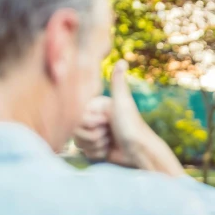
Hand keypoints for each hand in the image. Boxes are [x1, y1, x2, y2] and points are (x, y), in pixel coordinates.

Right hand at [74, 60, 184, 176]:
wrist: (139, 151)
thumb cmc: (131, 125)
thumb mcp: (122, 101)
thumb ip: (117, 82)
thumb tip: (122, 60)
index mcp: (97, 106)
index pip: (75, 115)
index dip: (88, 122)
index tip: (105, 121)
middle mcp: (95, 118)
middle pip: (75, 130)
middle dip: (92, 135)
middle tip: (109, 133)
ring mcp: (94, 133)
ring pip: (78, 142)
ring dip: (95, 145)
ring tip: (110, 142)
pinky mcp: (96, 148)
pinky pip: (85, 153)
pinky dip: (97, 154)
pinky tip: (108, 151)